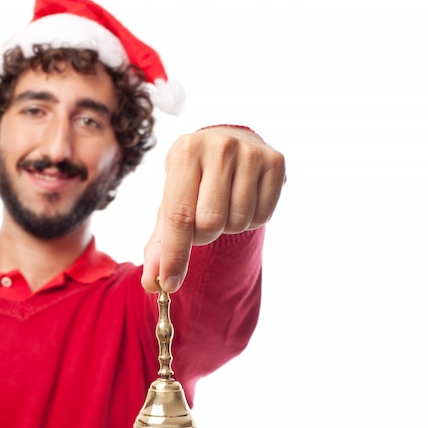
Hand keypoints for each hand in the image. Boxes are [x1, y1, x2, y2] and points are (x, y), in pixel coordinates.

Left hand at [141, 126, 285, 292]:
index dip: (175, 255)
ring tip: (225, 205)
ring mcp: (250, 152)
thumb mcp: (172, 201)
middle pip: (210, 223)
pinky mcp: (276, 162)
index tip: (169, 285)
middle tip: (203, 220)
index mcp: (185, 151)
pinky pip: (263, 217)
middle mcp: (219, 146)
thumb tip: (151, 283)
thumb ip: (161, 244)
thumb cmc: (194, 180)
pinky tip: (245, 200)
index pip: (179, 215)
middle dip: (204, 235)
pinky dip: (251, 220)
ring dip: (229, 227)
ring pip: (239, 222)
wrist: (229, 142)